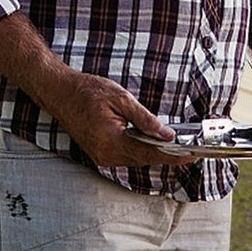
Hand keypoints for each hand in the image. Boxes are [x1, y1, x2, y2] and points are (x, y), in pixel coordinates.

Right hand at [42, 68, 177, 168]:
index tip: (191, 155)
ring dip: (154, 152)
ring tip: (173, 144)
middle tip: (189, 147)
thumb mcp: (121, 98)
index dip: (173, 156)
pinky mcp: (100, 154)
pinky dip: (140, 150)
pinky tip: (150, 141)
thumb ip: (145, 119)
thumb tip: (167, 135)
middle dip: (167, 154)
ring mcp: (101, 156)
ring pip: (136, 159)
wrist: (60, 92)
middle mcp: (105, 154)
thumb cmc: (88, 91)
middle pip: (144, 159)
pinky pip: (126, 156)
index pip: (149, 153)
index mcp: (111, 140)